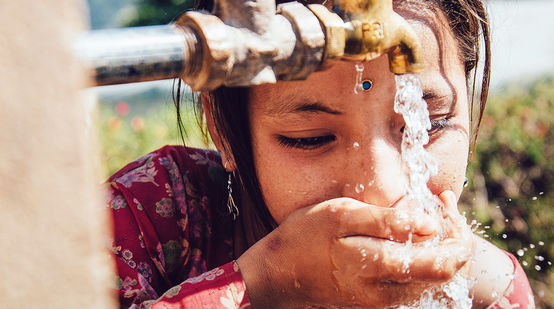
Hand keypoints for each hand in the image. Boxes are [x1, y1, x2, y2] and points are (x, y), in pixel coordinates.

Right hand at [237, 192, 472, 307]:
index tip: (447, 202)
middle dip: (455, 242)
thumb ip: (386, 221)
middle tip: (445, 209)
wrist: (277, 274)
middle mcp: (386, 293)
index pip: (443, 263)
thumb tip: (430, 223)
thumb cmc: (304, 237)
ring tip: (430, 220)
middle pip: (444, 277)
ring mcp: (381, 302)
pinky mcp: (374, 303)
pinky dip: (423, 263)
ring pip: (432, 285)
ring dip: (441, 252)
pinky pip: (413, 287)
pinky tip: (412, 240)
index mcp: (379, 267)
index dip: (457, 233)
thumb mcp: (340, 215)